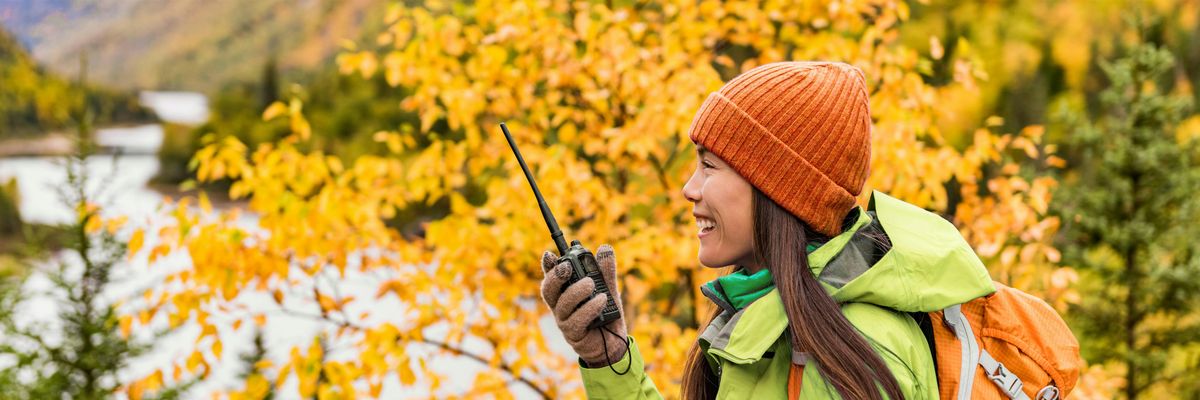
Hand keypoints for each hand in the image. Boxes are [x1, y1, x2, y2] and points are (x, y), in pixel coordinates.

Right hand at [540, 244, 627, 366]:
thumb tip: (605, 248)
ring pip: (563, 304)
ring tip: (592, 284)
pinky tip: (602, 300)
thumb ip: (605, 271)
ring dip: (577, 291)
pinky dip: (589, 308)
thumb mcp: (608, 288)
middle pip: (548, 290)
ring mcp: (564, 321)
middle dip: (555, 276)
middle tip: (567, 266)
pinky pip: (577, 320)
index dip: (547, 265)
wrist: (613, 342)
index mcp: (564, 292)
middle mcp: (560, 306)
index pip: (551, 276)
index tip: (549, 254)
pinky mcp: (574, 334)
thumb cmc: (604, 314)